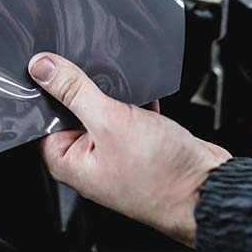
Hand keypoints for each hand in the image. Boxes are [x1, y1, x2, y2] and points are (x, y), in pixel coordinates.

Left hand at [28, 52, 230, 247]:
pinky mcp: (137, 145)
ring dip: (112, 95)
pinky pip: (127, 115)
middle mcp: (87, 160)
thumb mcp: (110, 121)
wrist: (209, 189)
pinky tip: (144, 97)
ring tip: (123, 89)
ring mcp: (113, 153)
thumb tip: (43, 67)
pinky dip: (134, 102)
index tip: (49, 63)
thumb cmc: (161, 175)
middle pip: (71, 110)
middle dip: (82, 88)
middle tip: (90, 70)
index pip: (42, 117)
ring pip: (102, 110)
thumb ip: (74, 91)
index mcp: (67, 161)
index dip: (45, 89)